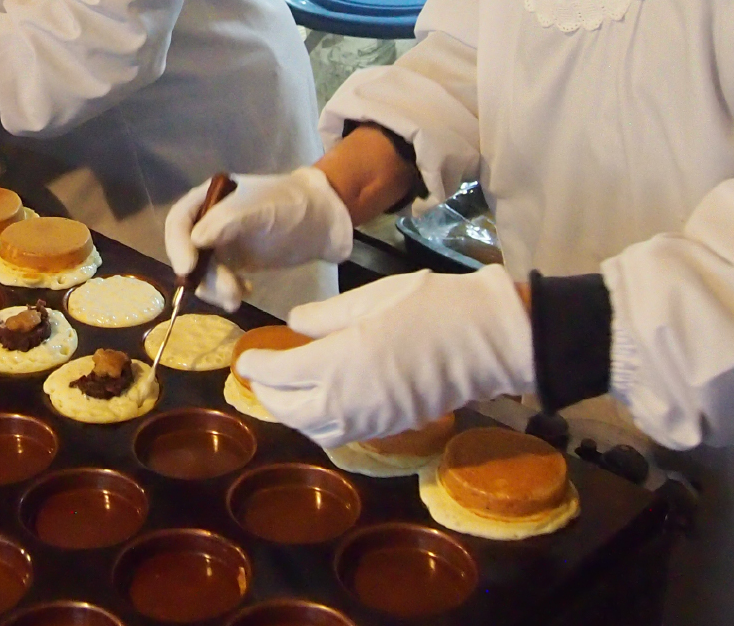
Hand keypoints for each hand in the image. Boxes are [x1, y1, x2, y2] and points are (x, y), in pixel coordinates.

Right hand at [163, 167, 353, 310]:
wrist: (324, 221)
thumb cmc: (293, 204)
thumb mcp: (261, 209)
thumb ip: (228, 221)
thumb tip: (195, 239)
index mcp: (209, 198)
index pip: (180, 221)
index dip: (178, 244)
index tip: (188, 268)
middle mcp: (209, 221)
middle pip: (187, 251)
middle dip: (202, 274)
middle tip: (225, 291)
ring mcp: (222, 243)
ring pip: (203, 271)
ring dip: (215, 288)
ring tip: (238, 297)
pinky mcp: (235, 262)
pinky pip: (219, 281)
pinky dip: (227, 291)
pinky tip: (246, 292)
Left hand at [234, 265, 532, 446]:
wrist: (486, 340)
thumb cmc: (430, 307)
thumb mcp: (370, 298)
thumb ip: (324, 316)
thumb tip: (293, 325)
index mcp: (337, 363)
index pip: (278, 375)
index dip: (256, 367)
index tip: (246, 358)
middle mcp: (347, 401)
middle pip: (288, 410)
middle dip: (267, 394)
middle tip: (261, 375)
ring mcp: (370, 420)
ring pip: (312, 430)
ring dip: (291, 414)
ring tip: (287, 391)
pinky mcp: (390, 428)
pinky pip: (341, 436)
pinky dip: (320, 425)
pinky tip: (322, 404)